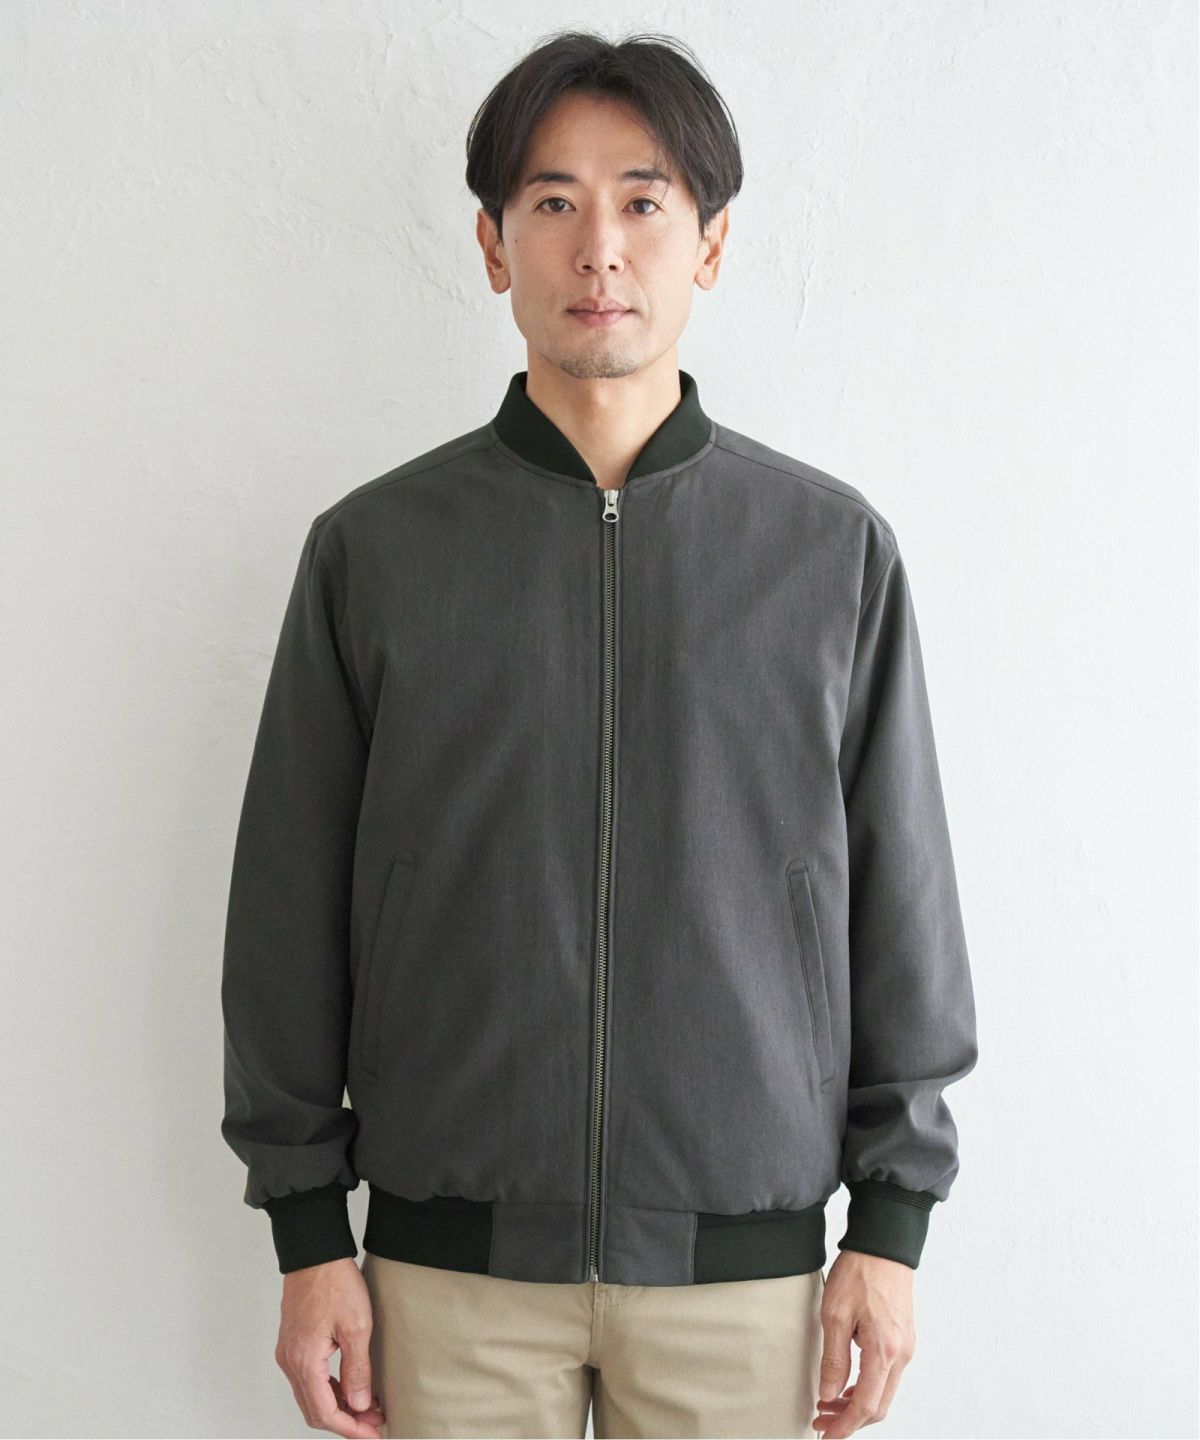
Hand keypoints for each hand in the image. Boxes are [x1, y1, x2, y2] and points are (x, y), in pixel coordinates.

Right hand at [274, 1256, 385, 1437]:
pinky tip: (350, 1386)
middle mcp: (290, 1362)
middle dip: (346, 1421)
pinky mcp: (293, 1342)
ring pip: (310, 1396)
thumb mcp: (357, 1326)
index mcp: (304, 1362)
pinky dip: (329, 1389)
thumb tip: (360, 1405)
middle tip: (375, 1423)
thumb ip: (357, 1369)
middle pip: (315, 1410)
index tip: (373, 1434)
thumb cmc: (334, 1282)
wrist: (314, 1251)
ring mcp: (289, 1352)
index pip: (325, 1413)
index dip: (351, 1429)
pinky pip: (308, 1379)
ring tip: (368, 1406)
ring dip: (338, 1406)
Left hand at [812, 1250, 915, 1436]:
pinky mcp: (902, 1338)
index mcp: (884, 1350)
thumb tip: (829, 1394)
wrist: (883, 1244)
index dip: (846, 1425)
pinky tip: (847, 1384)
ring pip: (884, 1392)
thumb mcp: (835, 1314)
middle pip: (879, 1406)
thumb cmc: (860, 1272)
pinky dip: (867, 1387)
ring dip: (858, 1404)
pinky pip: (887, 1375)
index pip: (867, 1405)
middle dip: (850, 1419)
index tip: (827, 1433)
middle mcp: (901, 1354)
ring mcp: (905, 1347)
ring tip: (829, 1403)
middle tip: (822, 1420)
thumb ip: (834, 1359)